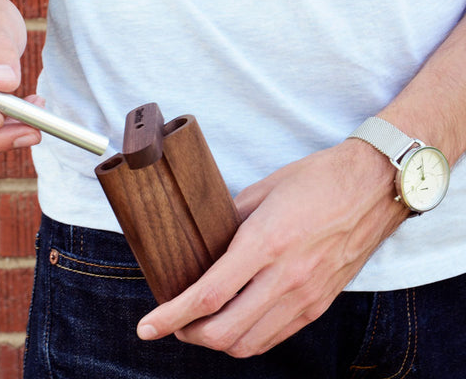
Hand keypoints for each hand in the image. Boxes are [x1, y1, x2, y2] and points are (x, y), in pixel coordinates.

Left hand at [137, 140, 408, 357]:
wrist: (375, 186)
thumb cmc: (319, 180)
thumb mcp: (263, 191)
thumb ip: (230, 224)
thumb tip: (206, 244)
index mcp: (265, 244)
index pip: (207, 295)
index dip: (171, 316)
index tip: (147, 327)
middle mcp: (285, 278)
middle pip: (224, 332)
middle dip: (188, 335)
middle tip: (173, 323)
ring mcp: (306, 296)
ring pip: (249, 344)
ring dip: (217, 342)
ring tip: (201, 326)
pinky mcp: (320, 305)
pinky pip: (275, 337)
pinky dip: (248, 339)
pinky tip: (236, 323)